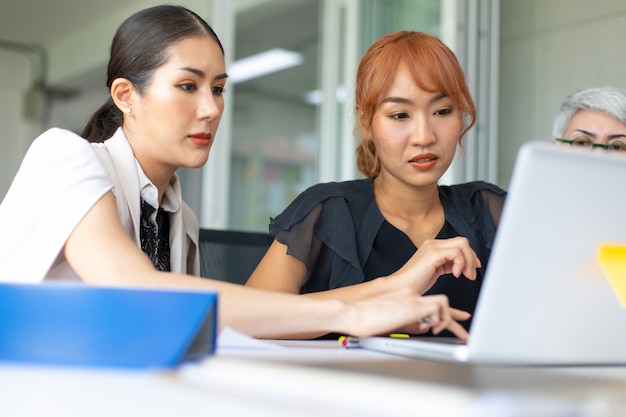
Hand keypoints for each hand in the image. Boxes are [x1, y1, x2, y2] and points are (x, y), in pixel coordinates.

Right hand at [341, 290, 469, 340]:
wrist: (351, 313)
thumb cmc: (364, 320)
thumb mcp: (391, 321)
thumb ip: (408, 322)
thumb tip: (423, 329)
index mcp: (406, 298)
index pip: (433, 303)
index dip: (450, 313)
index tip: (462, 318)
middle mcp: (411, 296)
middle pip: (442, 302)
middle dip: (454, 320)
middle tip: (464, 335)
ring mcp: (411, 299)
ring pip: (443, 302)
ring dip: (447, 320)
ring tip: (440, 333)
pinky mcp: (410, 306)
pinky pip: (437, 308)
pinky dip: (440, 320)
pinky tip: (433, 329)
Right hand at [387, 237, 481, 293]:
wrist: (400, 287)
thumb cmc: (414, 283)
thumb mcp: (435, 271)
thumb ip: (447, 265)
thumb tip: (463, 266)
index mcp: (432, 247)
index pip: (458, 244)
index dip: (469, 256)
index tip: (473, 269)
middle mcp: (432, 244)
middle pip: (462, 241)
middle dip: (472, 258)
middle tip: (471, 274)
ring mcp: (432, 247)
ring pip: (462, 244)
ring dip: (469, 261)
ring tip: (466, 275)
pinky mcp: (433, 254)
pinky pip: (456, 253)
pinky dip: (461, 264)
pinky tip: (456, 275)